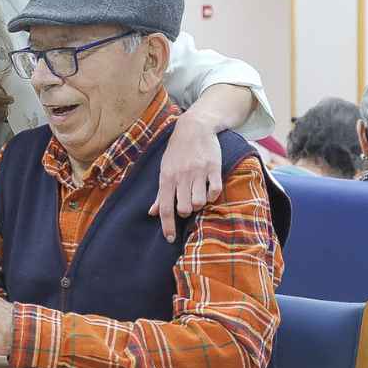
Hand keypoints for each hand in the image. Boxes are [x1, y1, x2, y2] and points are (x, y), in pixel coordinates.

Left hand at [149, 113, 221, 241]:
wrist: (194, 128)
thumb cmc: (176, 152)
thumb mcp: (164, 170)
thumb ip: (160, 193)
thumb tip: (152, 213)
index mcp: (167, 177)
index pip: (165, 208)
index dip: (167, 226)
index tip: (170, 239)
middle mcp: (181, 176)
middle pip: (184, 208)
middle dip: (185, 211)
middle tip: (187, 202)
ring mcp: (198, 172)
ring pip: (199, 202)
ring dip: (199, 204)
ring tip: (197, 194)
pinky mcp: (214, 167)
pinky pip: (215, 191)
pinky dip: (212, 195)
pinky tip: (209, 189)